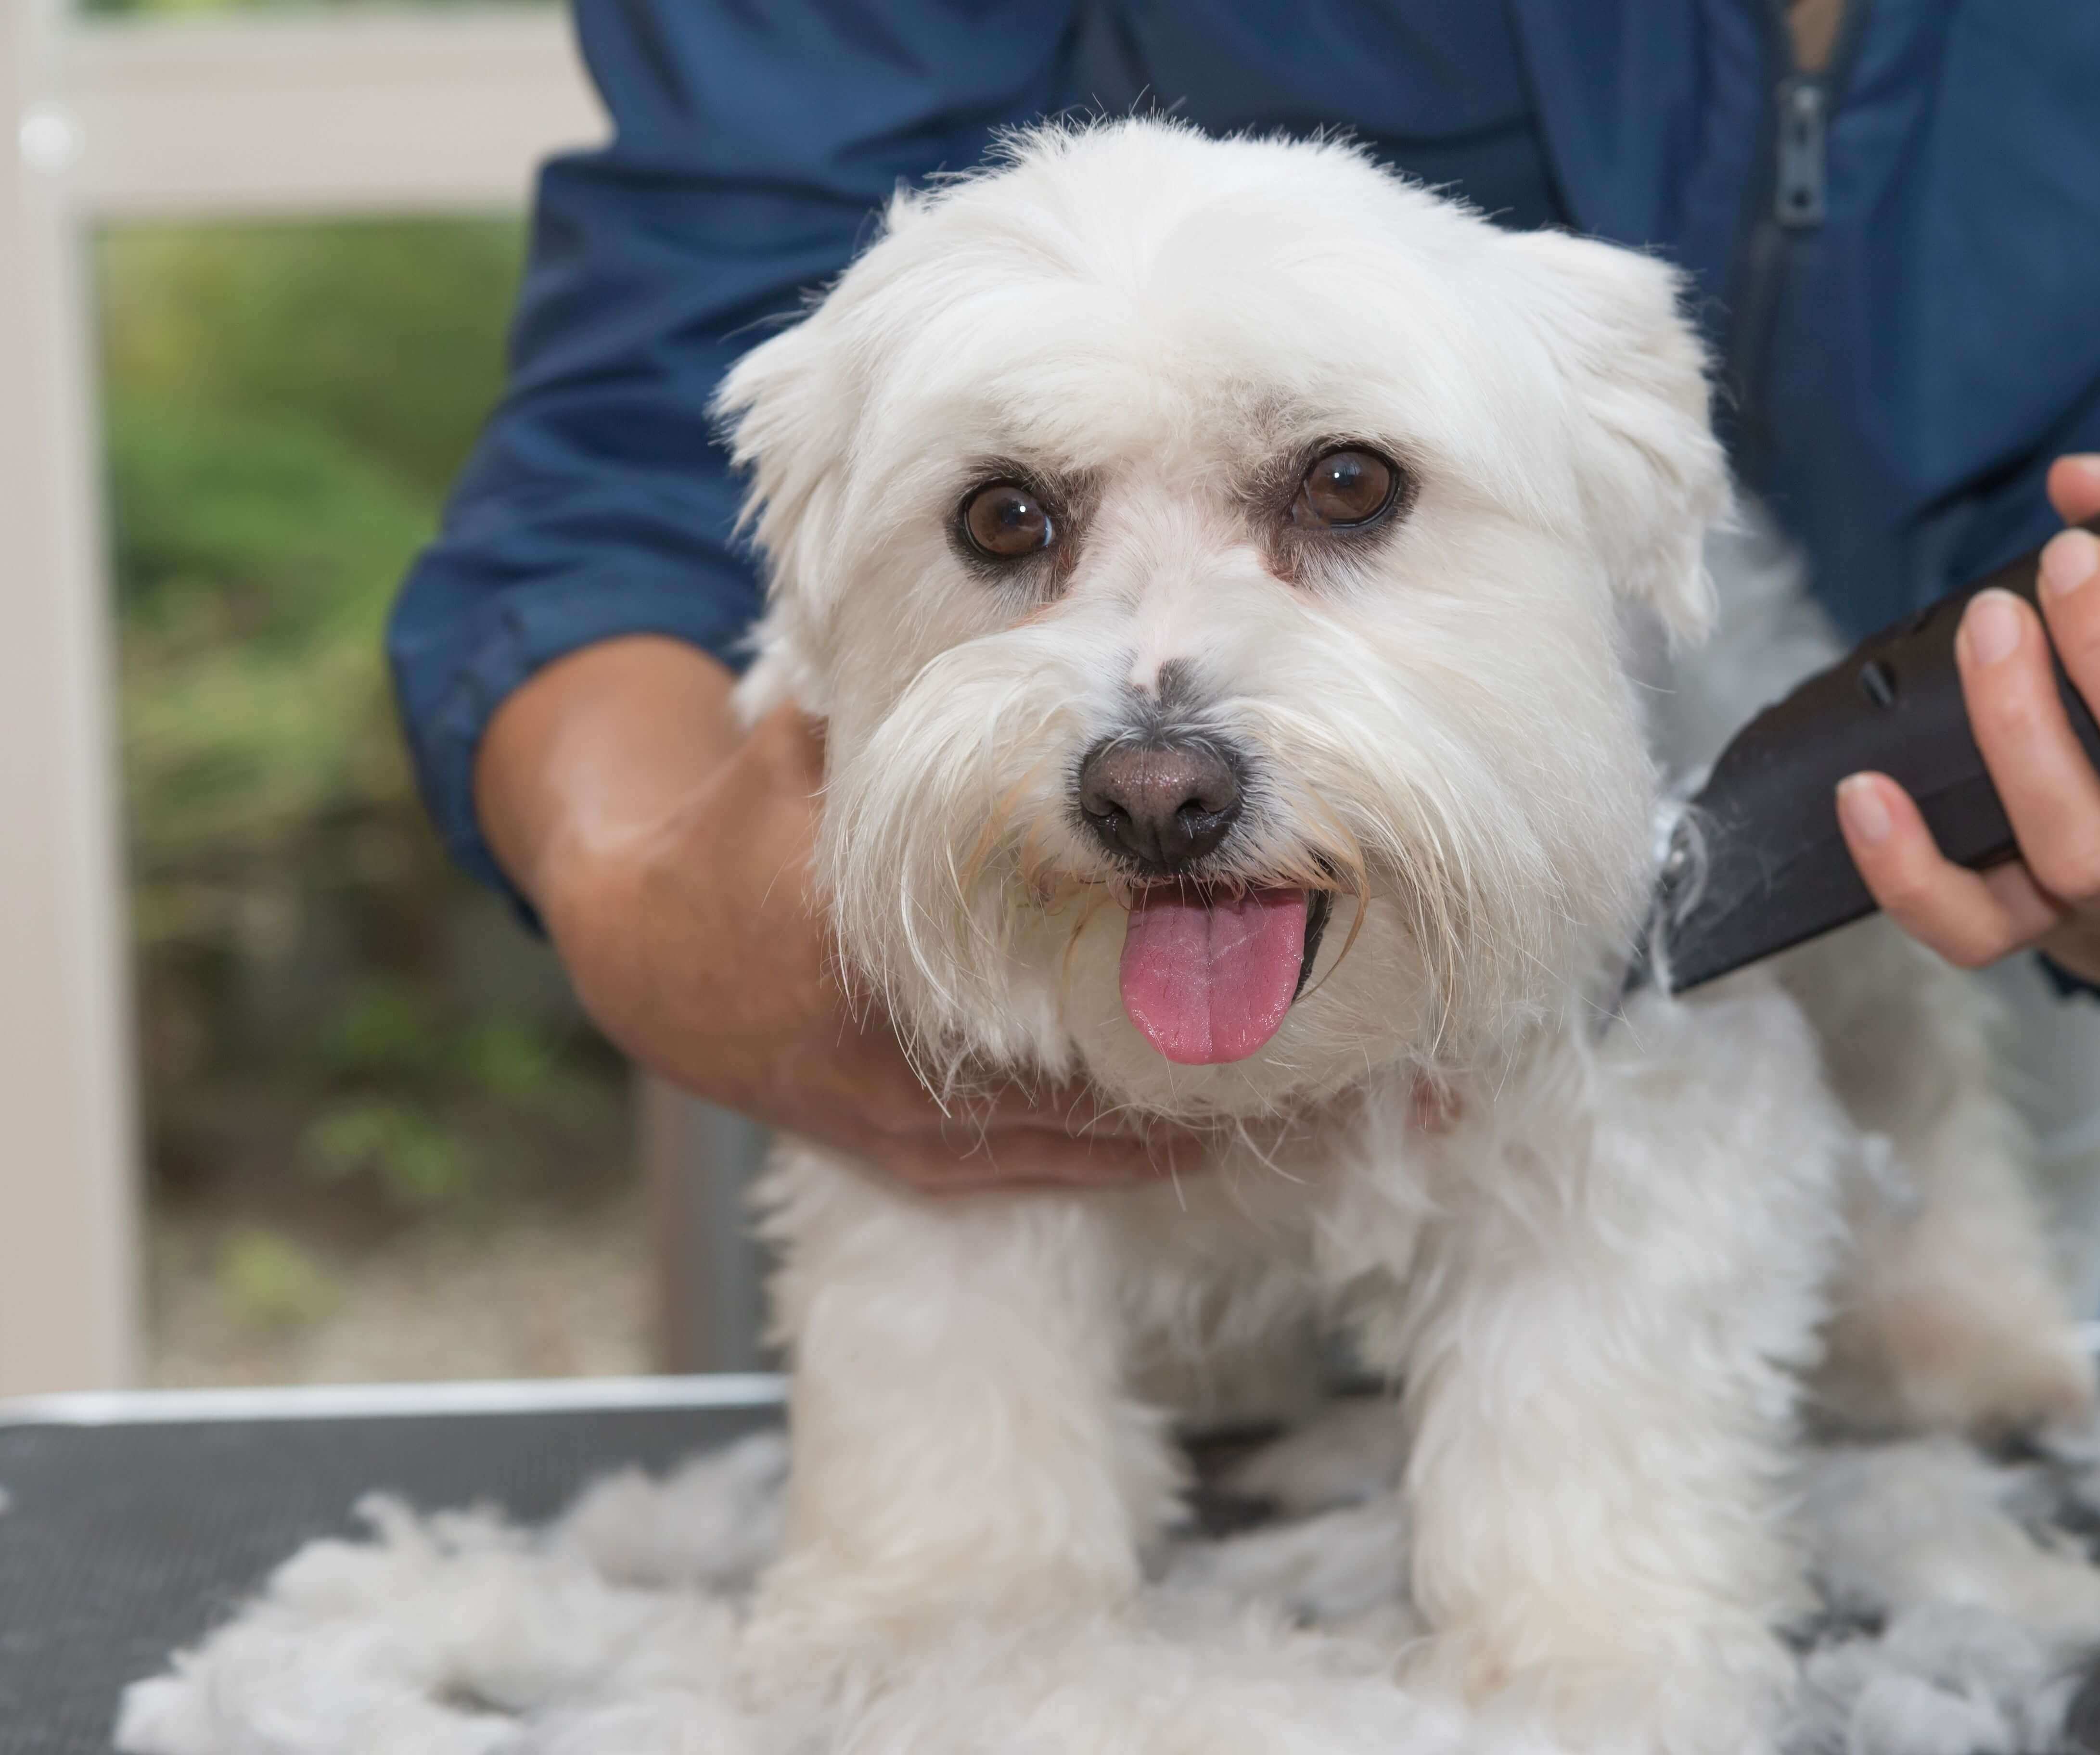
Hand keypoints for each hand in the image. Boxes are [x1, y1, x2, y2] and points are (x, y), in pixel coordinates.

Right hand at [478, 637, 1201, 1190]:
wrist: (646, 956)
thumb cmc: (738, 836)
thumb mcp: (795, 752)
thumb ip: (883, 713)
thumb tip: (1000, 659)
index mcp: (859, 937)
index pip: (1014, 952)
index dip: (1123, 945)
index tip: (1212, 926)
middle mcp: (882, 1041)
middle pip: (1058, 1061)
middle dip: (1166, 1049)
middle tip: (1278, 1028)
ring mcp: (890, 1113)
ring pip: (1054, 1135)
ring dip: (1156, 1122)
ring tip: (1264, 1096)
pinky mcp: (896, 1155)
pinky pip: (1023, 1173)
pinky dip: (1105, 1163)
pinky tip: (1187, 1148)